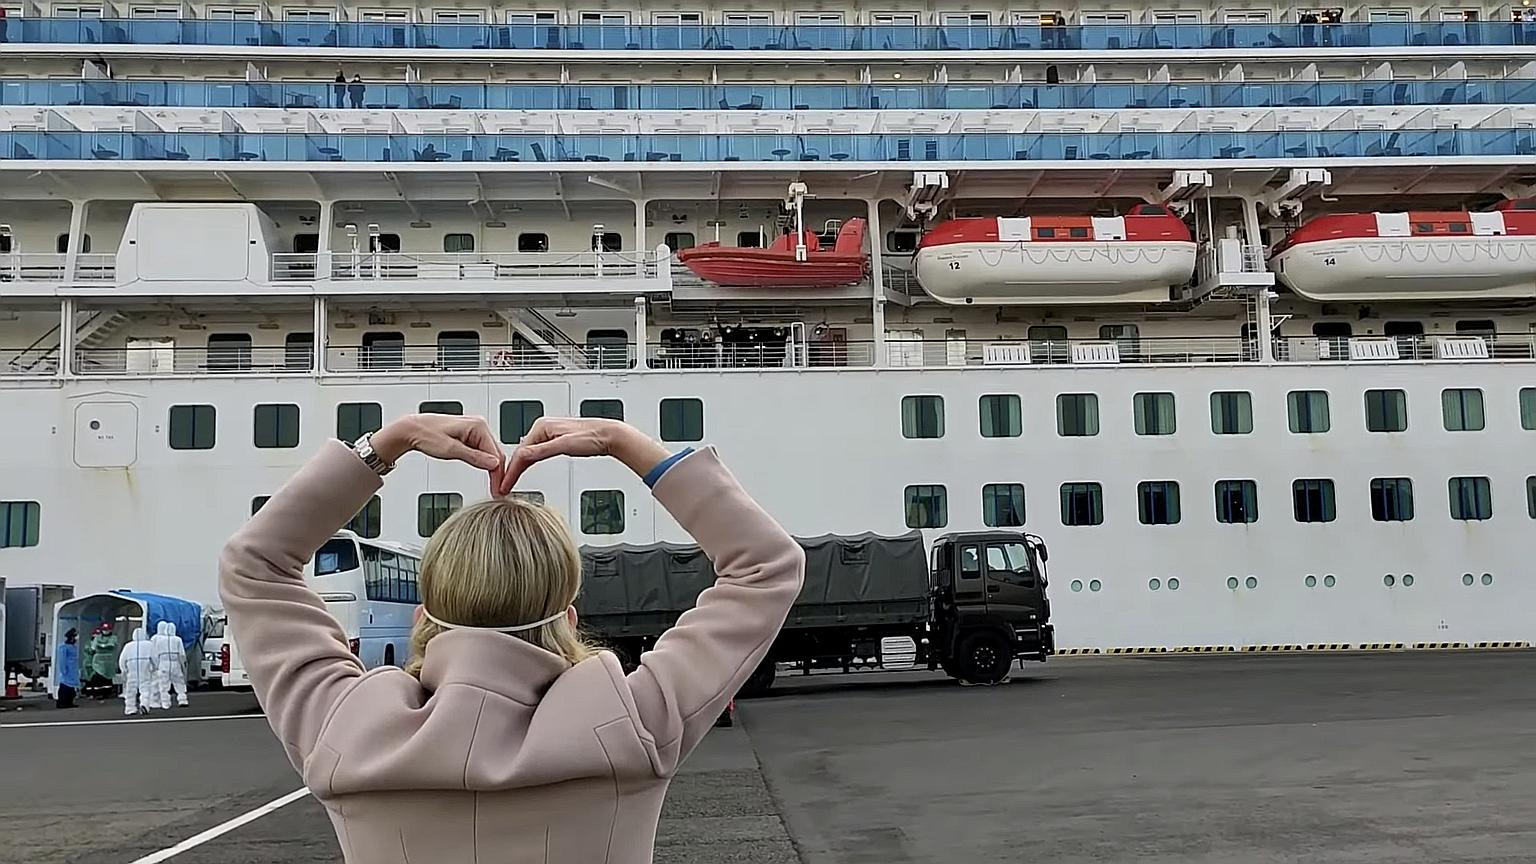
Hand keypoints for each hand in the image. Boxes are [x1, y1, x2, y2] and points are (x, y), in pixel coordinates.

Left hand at [373, 414, 506, 493]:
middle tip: (497, 491)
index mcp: (478, 426)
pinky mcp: (469, 434)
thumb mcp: (450, 450)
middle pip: (495, 453)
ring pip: (490, 453)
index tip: (499, 488)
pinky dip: (484, 462)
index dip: (499, 474)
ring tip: (493, 485)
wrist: (411, 430)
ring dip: (492, 468)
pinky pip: (482, 450)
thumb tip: (493, 464)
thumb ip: (474, 457)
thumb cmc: (425, 435)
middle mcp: (479, 425)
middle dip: (497, 473)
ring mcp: (474, 429)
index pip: (496, 454)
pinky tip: (484, 471)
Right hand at [498, 417, 669, 494]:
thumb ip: (542, 451)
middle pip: (522, 453)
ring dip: (519, 467)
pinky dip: (529, 463)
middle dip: (511, 470)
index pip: (520, 452)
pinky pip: (537, 453)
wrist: (610, 435)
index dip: (511, 471)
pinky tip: (526, 469)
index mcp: (542, 427)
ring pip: (528, 454)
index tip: (504, 484)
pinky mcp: (556, 441)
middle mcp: (543, 428)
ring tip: (510, 482)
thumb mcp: (564, 446)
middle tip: (503, 487)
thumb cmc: (592, 437)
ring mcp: (549, 434)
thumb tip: (522, 456)